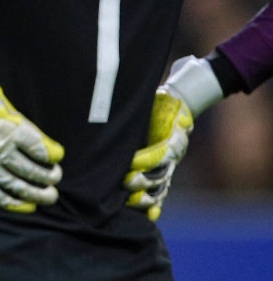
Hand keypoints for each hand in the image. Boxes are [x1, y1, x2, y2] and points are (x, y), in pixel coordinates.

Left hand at [0, 84, 64, 212]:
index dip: (14, 203)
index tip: (29, 207)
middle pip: (18, 185)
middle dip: (37, 194)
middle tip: (50, 197)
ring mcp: (6, 148)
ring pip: (31, 170)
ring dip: (47, 176)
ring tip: (55, 177)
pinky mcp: (17, 132)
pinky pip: (38, 148)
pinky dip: (50, 153)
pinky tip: (57, 157)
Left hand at [124, 55, 222, 220]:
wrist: (179, 100)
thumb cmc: (160, 97)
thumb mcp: (154, 96)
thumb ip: (150, 98)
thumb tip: (146, 86)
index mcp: (171, 136)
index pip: (159, 154)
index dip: (144, 161)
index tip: (128, 163)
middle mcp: (172, 153)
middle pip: (160, 174)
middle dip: (141, 181)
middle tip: (123, 183)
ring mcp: (170, 163)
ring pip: (161, 185)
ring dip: (145, 195)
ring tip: (128, 199)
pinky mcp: (164, 169)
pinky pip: (163, 190)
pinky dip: (156, 204)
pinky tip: (148, 215)